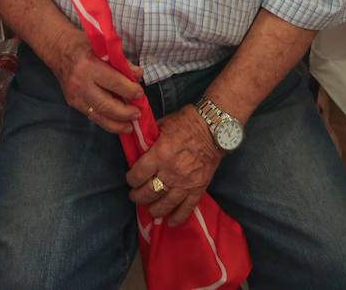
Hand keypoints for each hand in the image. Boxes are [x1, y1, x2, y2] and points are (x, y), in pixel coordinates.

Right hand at [53, 35, 143, 133]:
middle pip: (105, 105)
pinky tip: (118, 124)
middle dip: (124, 113)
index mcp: (89, 65)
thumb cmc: (83, 45)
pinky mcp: (73, 103)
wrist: (58, 50)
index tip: (140, 93)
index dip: (129, 90)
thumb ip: (122, 62)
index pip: (113, 82)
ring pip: (98, 116)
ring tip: (130, 126)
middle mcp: (80, 83)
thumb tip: (138, 75)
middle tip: (138, 114)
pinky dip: (106, 122)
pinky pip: (92, 116)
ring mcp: (75, 95)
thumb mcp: (104, 47)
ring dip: (116, 124)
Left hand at [126, 105, 224, 226]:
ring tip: (149, 209)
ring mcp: (186, 182)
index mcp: (160, 154)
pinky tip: (170, 223)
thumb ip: (149, 139)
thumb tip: (137, 149)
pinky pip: (187, 208)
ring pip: (165, 204)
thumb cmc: (187, 122)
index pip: (138, 175)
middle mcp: (171, 171)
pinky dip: (178, 218)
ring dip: (154, 210)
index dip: (131, 179)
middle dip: (138, 196)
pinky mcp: (199, 188)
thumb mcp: (163, 125)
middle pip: (148, 192)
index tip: (131, 179)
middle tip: (135, 196)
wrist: (215, 127)